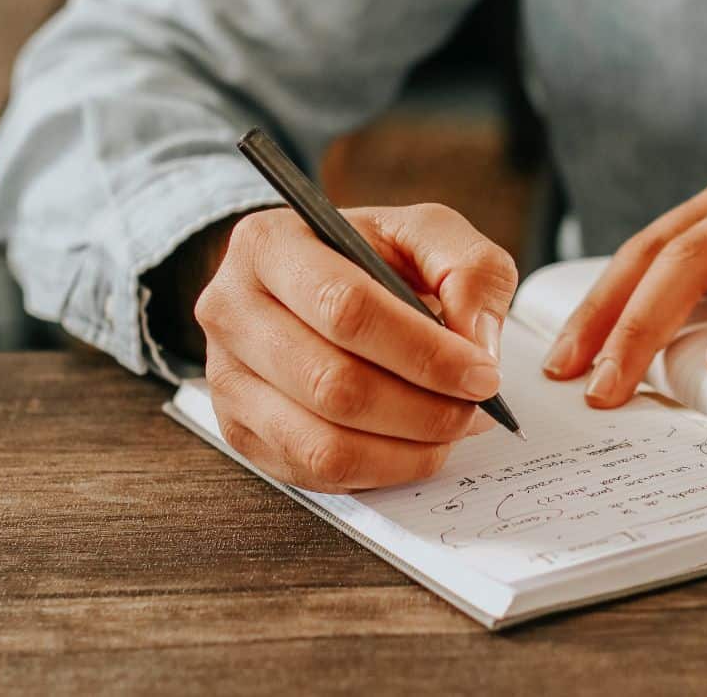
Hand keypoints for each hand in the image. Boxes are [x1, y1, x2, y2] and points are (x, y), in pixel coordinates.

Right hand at [195, 203, 517, 490]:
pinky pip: (314, 474)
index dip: (423, 352)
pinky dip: (380, 470)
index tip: (482, 374)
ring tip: (452, 428)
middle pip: (332, 384)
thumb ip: (468, 270)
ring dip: (406, 449)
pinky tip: (414, 444)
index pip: (345, 308)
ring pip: (322, 443)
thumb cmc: (371, 254)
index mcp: (270, 244)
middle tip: (475, 409)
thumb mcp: (426, 232)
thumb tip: (477, 345)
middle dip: (422, 408)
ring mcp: (224, 377)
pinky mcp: (238, 430)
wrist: (312, 279)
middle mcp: (231, 310)